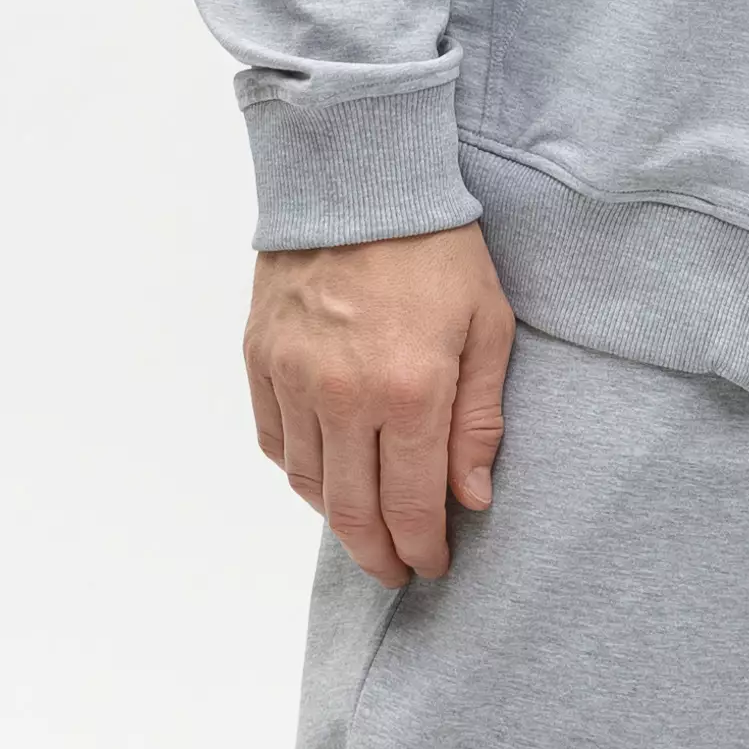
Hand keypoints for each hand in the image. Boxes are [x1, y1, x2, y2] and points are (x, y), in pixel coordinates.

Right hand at [243, 222, 515, 586]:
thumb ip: (479, 420)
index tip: (433, 565)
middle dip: (379, 554)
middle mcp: (344, 395)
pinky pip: (275, 442)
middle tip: (397, 572)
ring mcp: (293, 378)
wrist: (357, 176)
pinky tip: (326, 479)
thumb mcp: (488, 326)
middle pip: (354, 511)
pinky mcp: (260, 358)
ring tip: (366, 532)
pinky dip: (300, 473)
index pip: (412, 504)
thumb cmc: (437, 247)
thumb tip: (470, 498)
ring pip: (309, 484)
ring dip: (338, 521)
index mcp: (410, 390)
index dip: (423, 548)